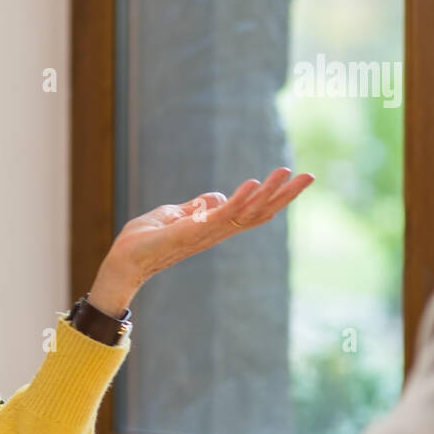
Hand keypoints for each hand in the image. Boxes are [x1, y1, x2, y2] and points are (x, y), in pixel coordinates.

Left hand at [89, 166, 314, 312]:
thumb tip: (218, 197)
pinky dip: (239, 199)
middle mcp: (216, 231)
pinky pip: (222, 215)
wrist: (123, 261)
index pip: (251, 210)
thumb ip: (196, 207)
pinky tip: (253, 184)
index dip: (273, 196)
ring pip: (247, 212)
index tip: (293, 178)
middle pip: (259, 212)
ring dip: (269, 192)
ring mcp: (207, 232)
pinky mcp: (193, 231)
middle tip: (310, 176)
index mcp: (213, 226)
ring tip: (288, 172)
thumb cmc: (143, 241)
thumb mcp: (172, 215)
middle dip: (285, 195)